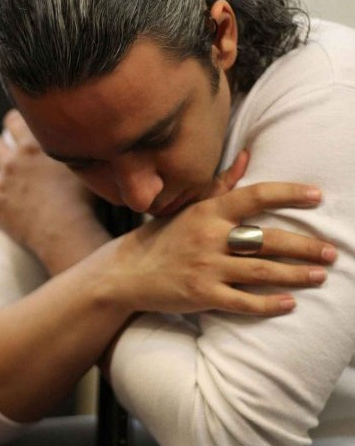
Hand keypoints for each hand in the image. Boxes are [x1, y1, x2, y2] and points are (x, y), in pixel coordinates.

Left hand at [0, 109, 109, 272]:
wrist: (67, 232)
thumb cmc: (83, 200)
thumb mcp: (84, 166)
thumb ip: (75, 149)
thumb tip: (86, 138)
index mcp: (33, 145)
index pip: (12, 119)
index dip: (15, 124)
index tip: (20, 132)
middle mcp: (12, 160)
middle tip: (12, 160)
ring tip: (4, 183)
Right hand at [101, 181, 335, 315]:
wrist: (129, 271)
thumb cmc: (163, 237)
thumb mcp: (188, 207)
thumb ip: (221, 184)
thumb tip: (247, 155)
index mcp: (207, 211)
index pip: (254, 196)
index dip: (288, 194)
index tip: (317, 196)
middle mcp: (208, 237)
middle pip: (268, 239)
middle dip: (305, 246)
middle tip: (331, 252)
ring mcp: (205, 268)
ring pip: (262, 272)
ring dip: (296, 274)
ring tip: (320, 275)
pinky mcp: (202, 295)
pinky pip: (243, 301)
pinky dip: (269, 304)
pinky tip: (289, 304)